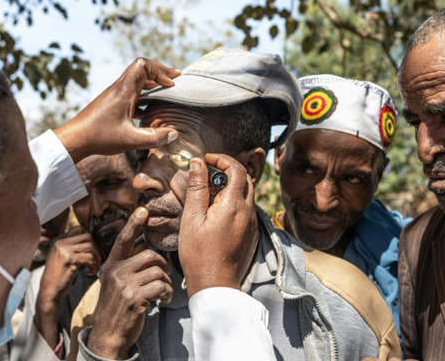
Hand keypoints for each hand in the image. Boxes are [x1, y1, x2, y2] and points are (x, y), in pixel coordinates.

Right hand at [35, 226, 101, 348]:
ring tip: (95, 267)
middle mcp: (59, 242)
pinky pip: (89, 258)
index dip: (90, 238)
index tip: (93, 251)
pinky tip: (91, 272)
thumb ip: (72, 247)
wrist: (48, 292)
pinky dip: (94, 265)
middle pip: (87, 236)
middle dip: (96, 248)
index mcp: (58, 240)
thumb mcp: (63, 257)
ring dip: (97, 258)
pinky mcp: (68, 259)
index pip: (79, 228)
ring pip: (90, 246)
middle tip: (97, 259)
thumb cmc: (58, 277)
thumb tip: (92, 241)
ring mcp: (63, 250)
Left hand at [54, 58, 180, 162]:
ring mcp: (115, 95)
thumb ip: (154, 138)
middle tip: (175, 81)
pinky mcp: (112, 104)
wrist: (75, 139)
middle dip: (160, 73)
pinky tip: (151, 109)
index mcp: (123, 91)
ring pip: (136, 81)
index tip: (171, 84)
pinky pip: (132, 92)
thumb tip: (174, 134)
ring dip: (152, 84)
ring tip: (167, 91)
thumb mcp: (130, 140)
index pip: (142, 65)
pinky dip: (144, 95)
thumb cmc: (99, 137)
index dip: (160, 70)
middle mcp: (119, 88)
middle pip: (141, 69)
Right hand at [87, 207, 172, 358]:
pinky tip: (162, 301)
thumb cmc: (117, 308)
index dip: (133, 223)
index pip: (123, 240)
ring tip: (162, 293)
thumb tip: (148, 252)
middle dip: (162, 266)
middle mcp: (116, 272)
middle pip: (150, 255)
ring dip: (166, 283)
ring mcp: (124, 285)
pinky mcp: (134, 298)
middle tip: (164, 278)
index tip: (142, 209)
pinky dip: (166, 294)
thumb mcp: (116, 283)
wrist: (108, 334)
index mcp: (111, 265)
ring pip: (158, 272)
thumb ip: (128, 267)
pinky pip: (161, 287)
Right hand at [179, 154, 257, 297]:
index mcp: (233, 205)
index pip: (236, 169)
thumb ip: (196, 188)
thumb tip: (197, 163)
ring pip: (247, 194)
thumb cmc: (199, 253)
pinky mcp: (251, 234)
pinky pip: (246, 210)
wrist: (215, 284)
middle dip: (228, 171)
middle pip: (245, 179)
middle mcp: (248, 212)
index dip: (222, 159)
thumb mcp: (192, 218)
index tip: (206, 160)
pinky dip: (234, 202)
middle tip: (208, 174)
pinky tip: (216, 213)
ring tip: (209, 195)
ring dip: (231, 187)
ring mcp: (251, 224)